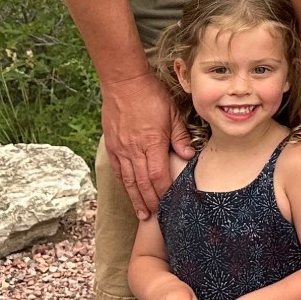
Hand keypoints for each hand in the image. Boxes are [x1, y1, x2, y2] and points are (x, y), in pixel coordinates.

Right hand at [104, 70, 185, 221]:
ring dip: (135, 198)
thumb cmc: (151, 95)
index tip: (169, 204)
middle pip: (142, 182)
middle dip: (150, 201)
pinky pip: (118, 169)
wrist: (124, 83)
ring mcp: (121, 148)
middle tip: (156, 217)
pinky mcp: (112, 144)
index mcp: (152, 143)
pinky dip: (124, 183)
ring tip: (141, 213)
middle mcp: (134, 149)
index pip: (158, 175)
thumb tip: (188, 156)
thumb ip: (180, 136)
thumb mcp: (172, 113)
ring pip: (129, 180)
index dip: (163, 192)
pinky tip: (128, 191)